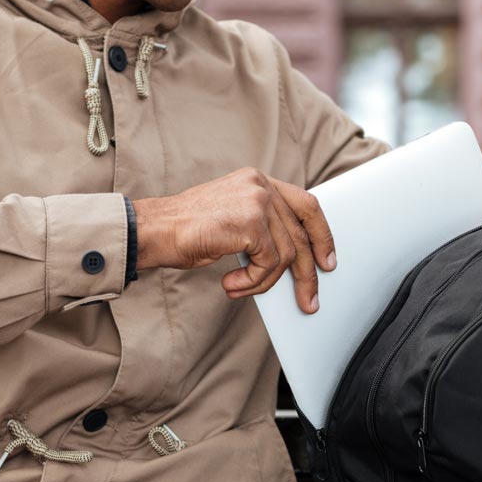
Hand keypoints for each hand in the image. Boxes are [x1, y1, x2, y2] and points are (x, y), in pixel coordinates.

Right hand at [132, 168, 335, 312]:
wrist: (154, 230)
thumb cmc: (185, 230)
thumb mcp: (232, 221)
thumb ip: (262, 228)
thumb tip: (292, 260)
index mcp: (258, 181)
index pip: (306, 204)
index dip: (321, 234)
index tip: (327, 260)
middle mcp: (261, 185)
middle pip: (301, 234)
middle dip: (306, 273)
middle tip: (309, 300)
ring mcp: (257, 201)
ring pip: (284, 255)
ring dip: (263, 282)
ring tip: (239, 288)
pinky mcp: (250, 223)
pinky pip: (268, 264)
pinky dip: (252, 282)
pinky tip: (231, 284)